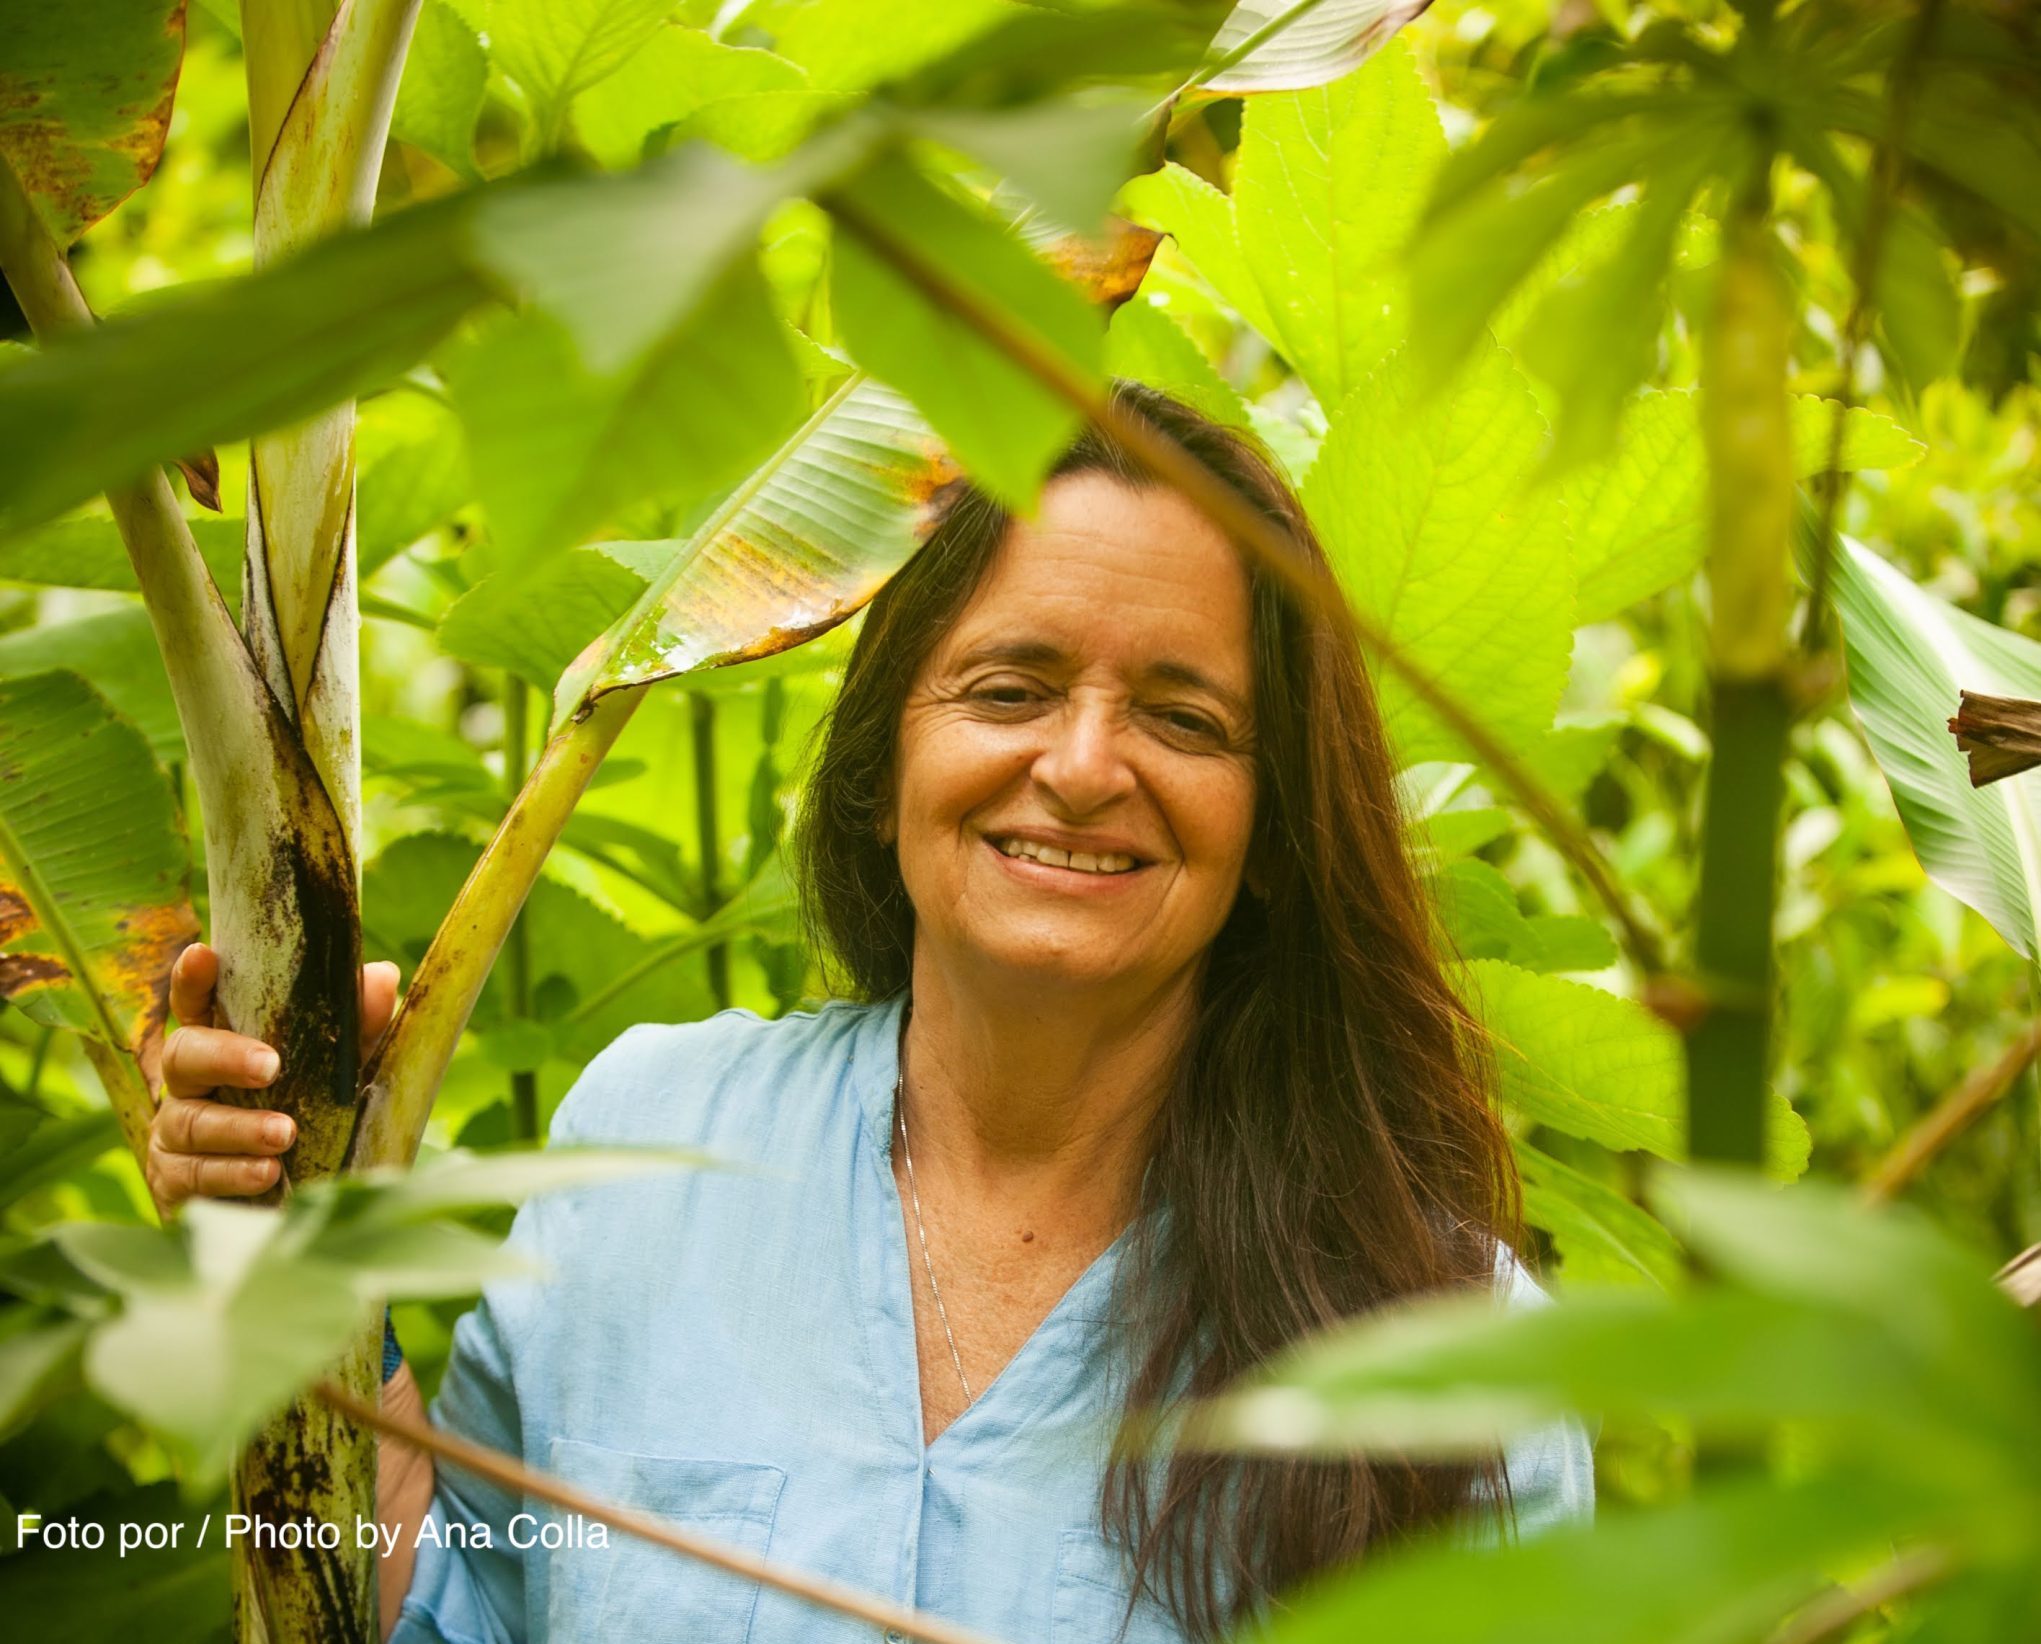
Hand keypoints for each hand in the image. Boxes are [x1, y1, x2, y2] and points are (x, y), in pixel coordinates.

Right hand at [147, 943, 399, 1214]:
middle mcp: (189, 1085)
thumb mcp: (342, 1073)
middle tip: (271, 1066)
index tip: (202, 954)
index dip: (193, 980)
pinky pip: (194, 1176)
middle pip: (184, 1055)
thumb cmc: (312, 1119)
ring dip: (240, 1128)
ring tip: (286, 1135)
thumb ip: (358, 1029)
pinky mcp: (174, 1184)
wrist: (292, 1203)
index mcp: (223, 1045)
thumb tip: (382, 976)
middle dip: (225, 1057)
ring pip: (191, 1121)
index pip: (197, 1005)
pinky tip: (267, 1175)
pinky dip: (233, 1174)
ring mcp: (175, 1134)